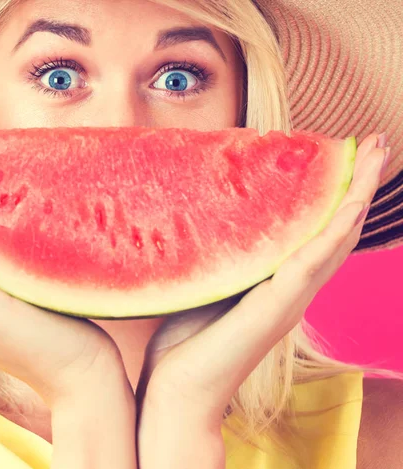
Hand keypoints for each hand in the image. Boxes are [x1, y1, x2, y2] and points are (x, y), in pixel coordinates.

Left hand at [135, 133, 388, 467]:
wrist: (178, 390)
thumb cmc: (184, 339)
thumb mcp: (204, 281)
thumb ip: (216, 254)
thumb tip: (202, 212)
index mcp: (275, 281)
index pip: (312, 231)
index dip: (331, 195)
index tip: (337, 153)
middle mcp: (290, 287)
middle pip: (334, 229)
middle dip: (355, 185)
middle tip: (374, 144)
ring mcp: (288, 299)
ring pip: (334, 239)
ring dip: (356, 196)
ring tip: (375, 154)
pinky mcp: (275, 309)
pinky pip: (312, 264)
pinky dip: (334, 232)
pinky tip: (349, 204)